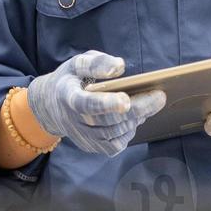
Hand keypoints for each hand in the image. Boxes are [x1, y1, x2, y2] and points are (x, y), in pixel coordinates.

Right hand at [26, 51, 165, 156]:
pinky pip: (114, 146)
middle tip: (160, 96)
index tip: (126, 100)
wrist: (51, 106)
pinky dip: (128, 133)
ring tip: (150, 103)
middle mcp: (74, 122)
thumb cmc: (70, 80)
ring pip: (115, 134)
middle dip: (138, 108)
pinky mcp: (91, 147)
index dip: (106, 103)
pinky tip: (135, 119)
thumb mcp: (77, 63)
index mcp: (68, 97)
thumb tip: (119, 66)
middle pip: (110, 120)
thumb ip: (96, 62)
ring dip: (136, 119)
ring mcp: (83, 138)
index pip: (87, 104)